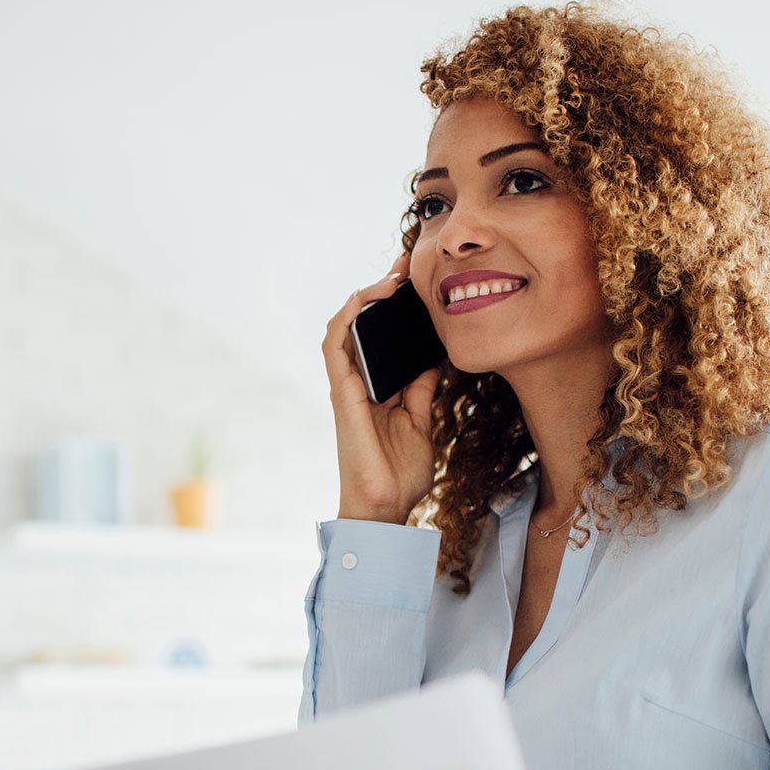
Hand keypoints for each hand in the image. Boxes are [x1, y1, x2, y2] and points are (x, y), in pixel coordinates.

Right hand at [322, 249, 442, 523]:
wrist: (386, 506)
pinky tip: (366, 298)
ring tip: (391, 277)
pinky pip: (334, 346)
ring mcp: (346, 386)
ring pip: (344, 327)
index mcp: (377, 388)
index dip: (395, 307)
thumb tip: (435, 356)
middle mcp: (358, 382)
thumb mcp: (421, 421)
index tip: (419, 281)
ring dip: (364, 297)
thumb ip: (422, 388)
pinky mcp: (341, 392)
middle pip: (363, 324)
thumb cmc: (400, 472)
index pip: (382, 336)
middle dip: (382, 290)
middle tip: (407, 263)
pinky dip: (347, 318)